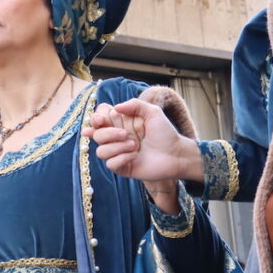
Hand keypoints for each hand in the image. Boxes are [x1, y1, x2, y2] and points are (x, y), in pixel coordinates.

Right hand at [83, 99, 202, 182]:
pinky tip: (135, 156)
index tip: (101, 119)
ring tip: (135, 146)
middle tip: (127, 134)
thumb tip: (115, 108)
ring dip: (117, 147)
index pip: (99, 119)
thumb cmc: (165, 133)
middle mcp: (117, 138)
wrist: (176, 154)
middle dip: (108, 133)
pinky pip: (110, 164)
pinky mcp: (122, 167)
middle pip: (96, 134)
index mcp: (121, 123)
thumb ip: (135, 105)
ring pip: (100, 151)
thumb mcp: (153, 112)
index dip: (96, 118)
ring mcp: (118, 153)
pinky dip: (122, 159)